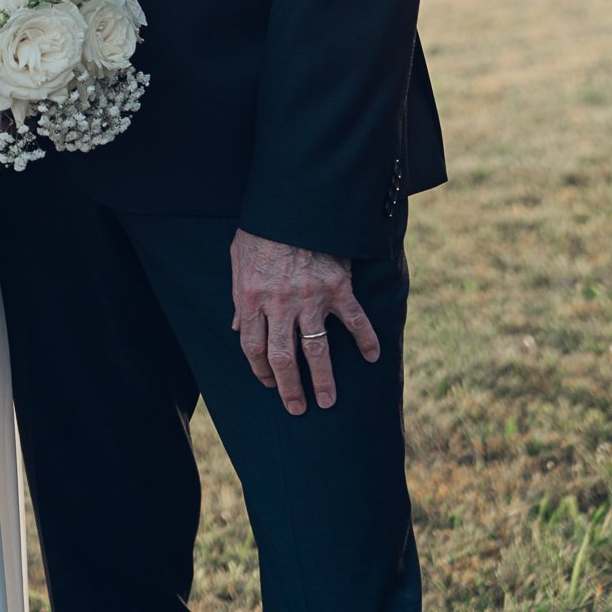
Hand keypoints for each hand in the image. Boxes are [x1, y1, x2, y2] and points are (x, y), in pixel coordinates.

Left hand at [229, 227, 379, 413]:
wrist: (293, 203)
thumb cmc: (263, 229)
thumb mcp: (239, 258)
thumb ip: (239, 296)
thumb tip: (239, 328)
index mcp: (253, 297)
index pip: (254, 347)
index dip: (260, 371)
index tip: (269, 384)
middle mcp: (281, 303)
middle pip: (283, 357)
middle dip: (289, 388)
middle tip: (297, 408)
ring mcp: (310, 297)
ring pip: (317, 350)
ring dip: (323, 380)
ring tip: (328, 401)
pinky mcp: (337, 287)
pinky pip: (354, 320)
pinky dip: (366, 339)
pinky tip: (372, 357)